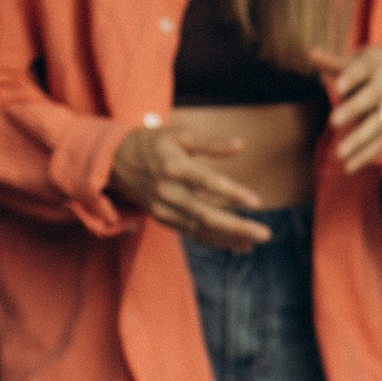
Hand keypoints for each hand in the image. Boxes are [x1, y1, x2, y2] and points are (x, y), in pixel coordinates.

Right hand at [109, 119, 268, 250]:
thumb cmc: (153, 143)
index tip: (256, 202)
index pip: (206, 183)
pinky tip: (238, 245)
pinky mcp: (164, 219)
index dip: (232, 193)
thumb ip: (211, 143)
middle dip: (236, 226)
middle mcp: (168, 192)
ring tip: (255, 241)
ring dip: (229, 238)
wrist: (117, 161)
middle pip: (205, 214)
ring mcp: (165, 209)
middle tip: (265, 233)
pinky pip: (193, 234)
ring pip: (200, 229)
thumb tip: (241, 145)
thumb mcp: (180, 135)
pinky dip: (216, 241)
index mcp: (172, 167)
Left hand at [311, 44, 381, 175]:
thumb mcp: (353, 63)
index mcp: (379, 62)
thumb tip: (312, 54)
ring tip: (339, 155)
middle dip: (355, 108)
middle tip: (332, 122)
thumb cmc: (367, 71)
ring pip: (381, 123)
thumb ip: (333, 63)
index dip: (352, 78)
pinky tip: (350, 166)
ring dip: (361, 139)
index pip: (365, 68)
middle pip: (375, 96)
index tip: (336, 88)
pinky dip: (368, 154)